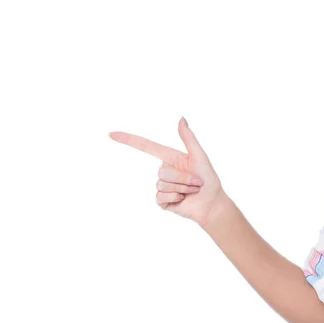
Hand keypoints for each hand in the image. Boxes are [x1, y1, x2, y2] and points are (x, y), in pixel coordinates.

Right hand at [108, 117, 225, 225]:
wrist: (211, 204)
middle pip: (162, 172)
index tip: (111, 134)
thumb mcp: (200, 156)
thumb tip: (181, 118)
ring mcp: (161, 186)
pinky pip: (160, 196)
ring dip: (182, 188)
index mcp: (170, 157)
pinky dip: (175, 198)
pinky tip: (182, 199)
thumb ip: (189, 138)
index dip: (128, 139)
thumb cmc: (209, 179)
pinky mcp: (161, 200)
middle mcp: (164, 170)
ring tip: (191, 191)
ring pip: (162, 184)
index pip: (145, 146)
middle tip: (196, 183)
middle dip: (183, 178)